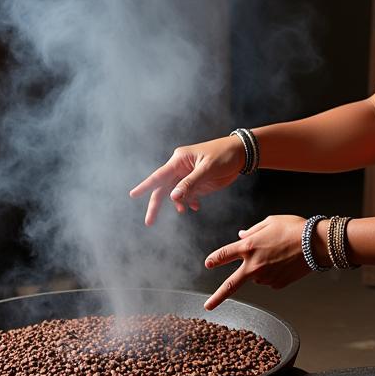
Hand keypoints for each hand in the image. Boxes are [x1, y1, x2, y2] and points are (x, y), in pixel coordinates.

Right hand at [129, 136, 246, 225]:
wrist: (241, 154)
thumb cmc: (224, 155)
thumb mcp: (208, 169)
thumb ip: (190, 183)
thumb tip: (173, 197)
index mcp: (179, 160)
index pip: (158, 175)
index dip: (145, 186)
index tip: (133, 194)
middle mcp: (180, 168)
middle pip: (163, 188)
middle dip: (156, 204)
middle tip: (149, 221)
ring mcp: (188, 177)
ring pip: (175, 194)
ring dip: (178, 204)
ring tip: (185, 210)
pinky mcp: (197, 183)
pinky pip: (187, 196)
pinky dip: (188, 202)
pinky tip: (195, 207)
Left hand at [203, 215, 313, 310]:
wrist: (315, 243)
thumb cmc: (293, 229)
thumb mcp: (270, 222)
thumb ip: (252, 231)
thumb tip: (241, 235)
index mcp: (249, 246)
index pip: (224, 254)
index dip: (214, 259)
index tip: (208, 263)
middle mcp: (254, 265)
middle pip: (231, 285)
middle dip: (217, 297)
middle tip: (208, 306)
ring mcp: (266, 277)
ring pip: (257, 276)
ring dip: (261, 268)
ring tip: (279, 254)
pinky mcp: (278, 284)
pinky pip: (271, 280)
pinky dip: (274, 273)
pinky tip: (285, 262)